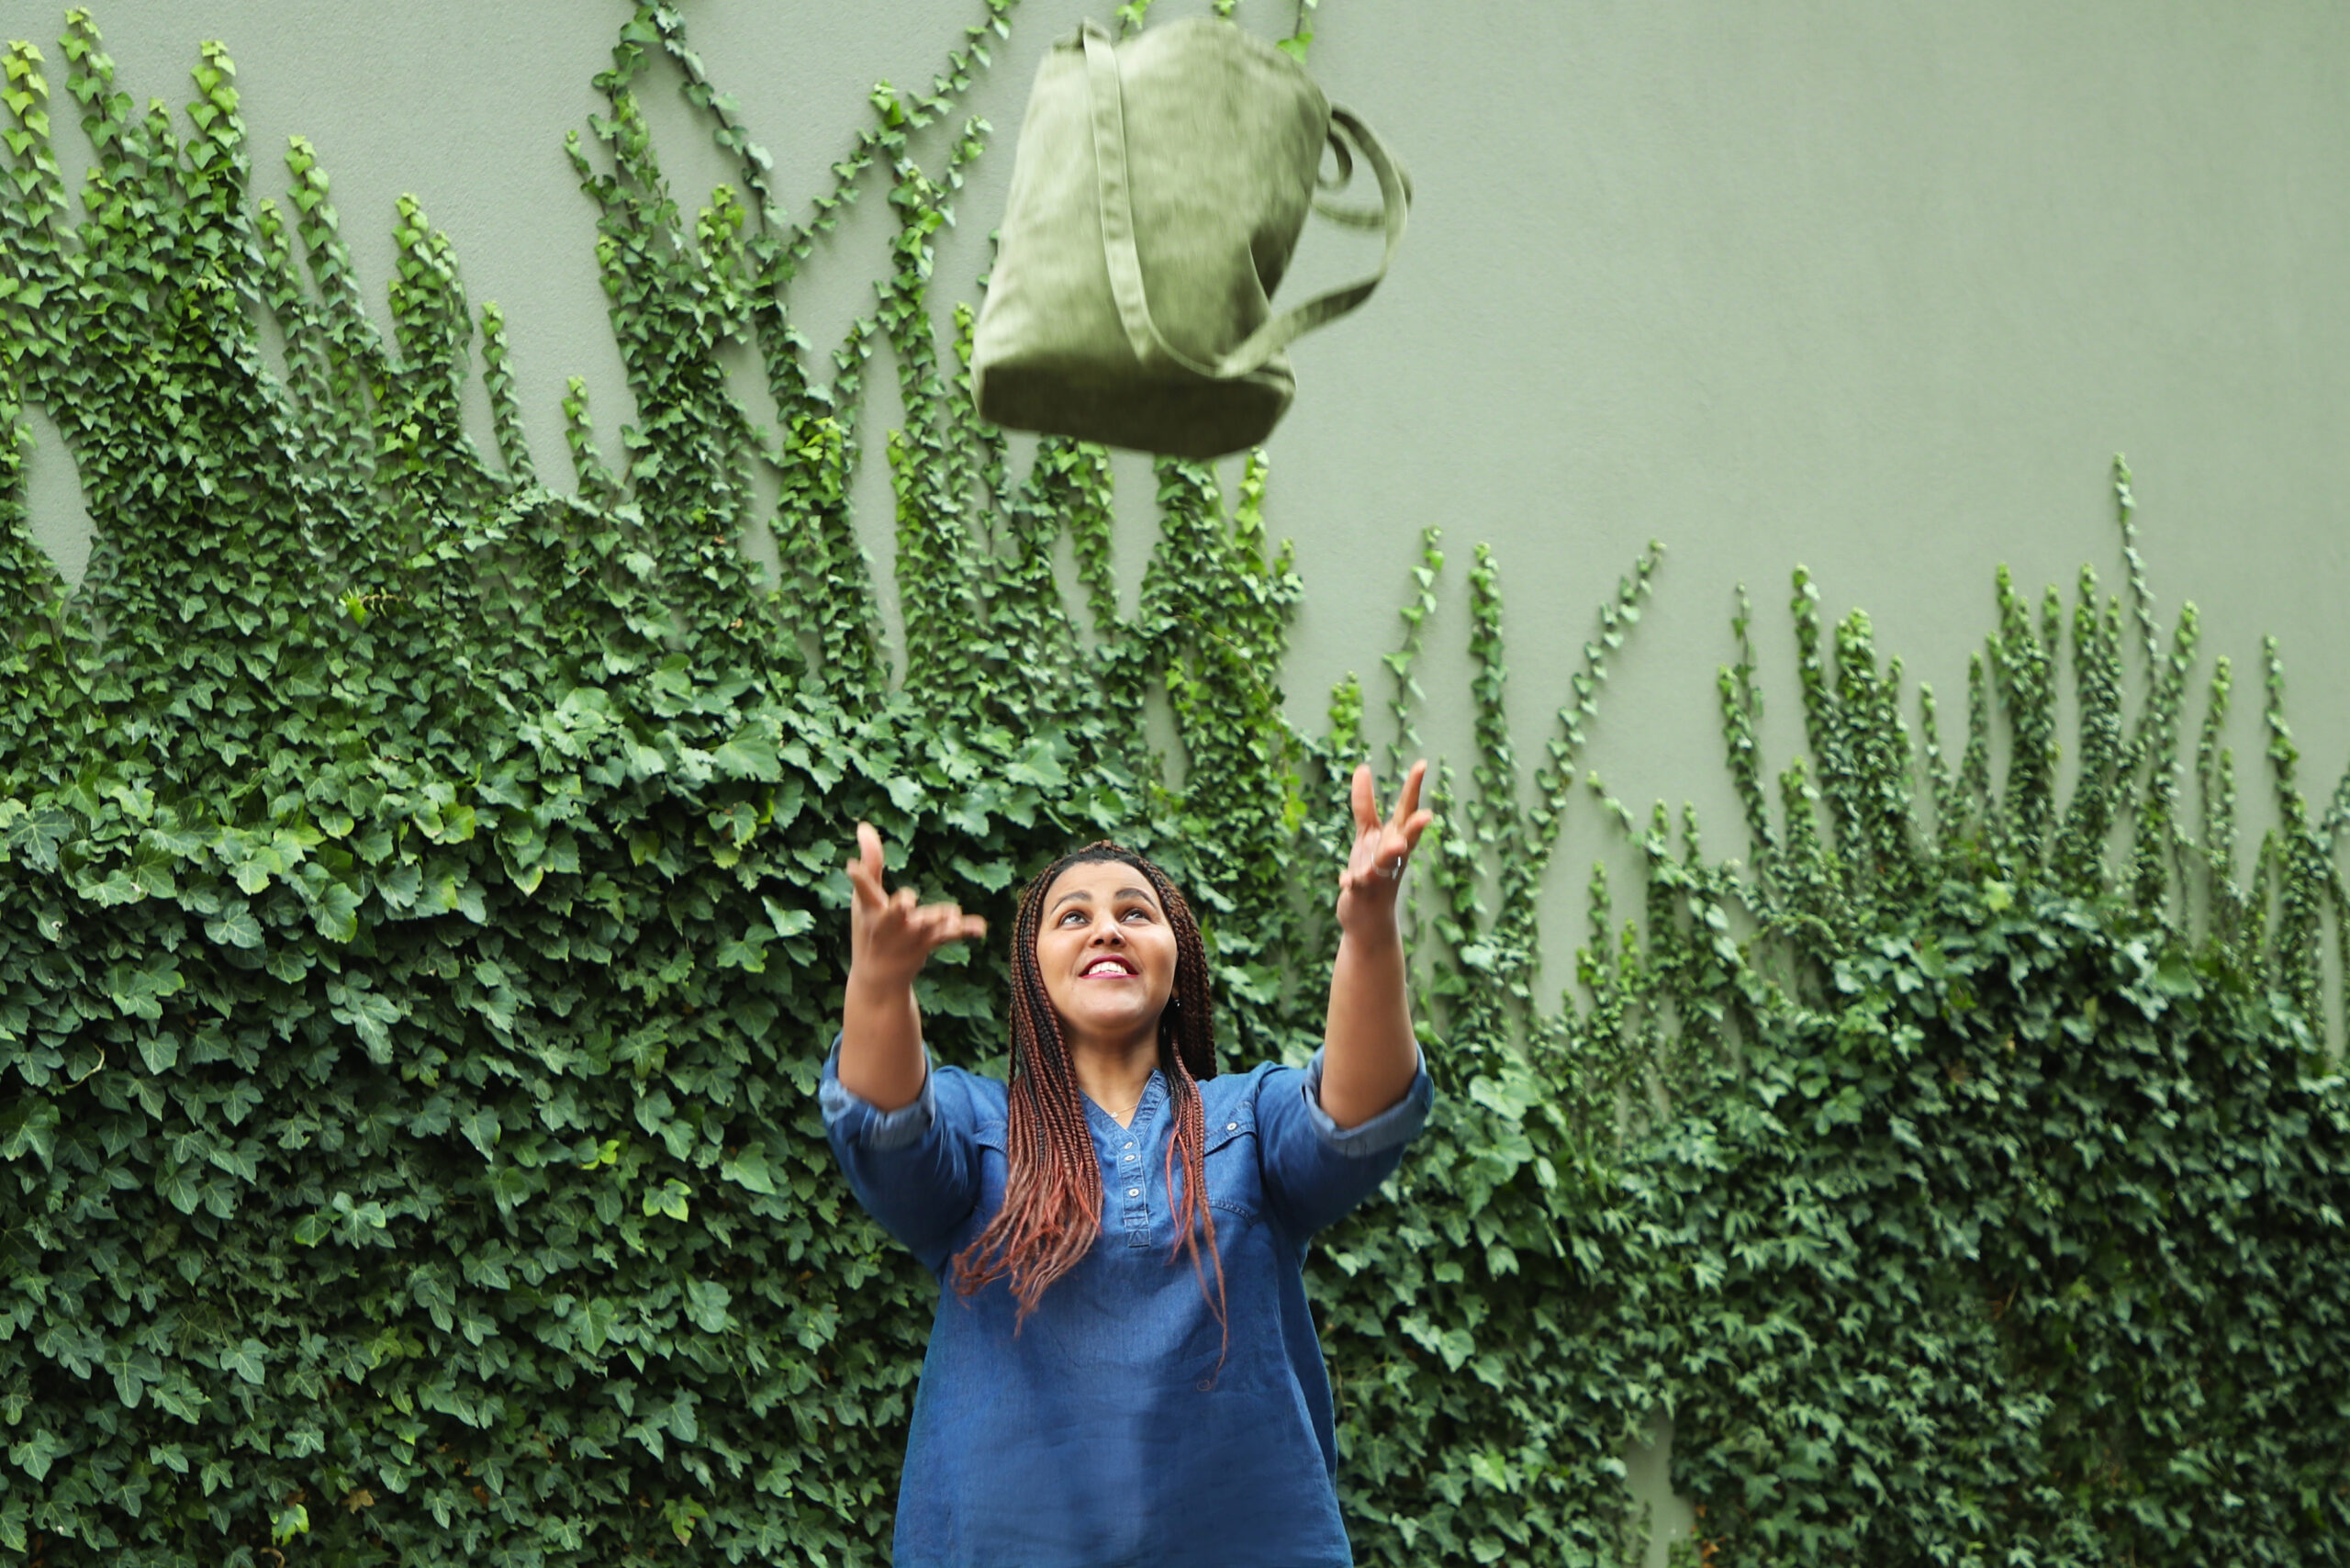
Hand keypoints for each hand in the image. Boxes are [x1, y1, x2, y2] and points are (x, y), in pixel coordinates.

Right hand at [845, 822, 985, 990]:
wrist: (878, 978)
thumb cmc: (869, 929)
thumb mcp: (864, 898)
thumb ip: (870, 861)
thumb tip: (864, 825)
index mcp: (870, 910)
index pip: (863, 890)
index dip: (858, 877)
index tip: (851, 866)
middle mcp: (889, 923)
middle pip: (896, 914)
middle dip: (901, 908)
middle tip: (907, 903)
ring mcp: (910, 935)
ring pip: (926, 925)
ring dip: (938, 919)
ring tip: (952, 913)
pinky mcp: (928, 943)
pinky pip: (948, 936)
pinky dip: (965, 930)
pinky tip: (980, 928)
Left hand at [1336, 760, 1433, 935]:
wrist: (1368, 919)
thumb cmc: (1372, 870)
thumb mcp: (1368, 834)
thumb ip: (1365, 804)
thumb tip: (1363, 767)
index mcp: (1396, 839)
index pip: (1406, 810)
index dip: (1414, 788)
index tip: (1422, 764)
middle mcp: (1392, 856)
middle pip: (1405, 837)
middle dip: (1415, 827)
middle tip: (1428, 815)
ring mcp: (1378, 875)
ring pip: (1384, 862)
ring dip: (1389, 853)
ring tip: (1396, 846)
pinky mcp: (1361, 893)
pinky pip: (1356, 885)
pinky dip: (1351, 882)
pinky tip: (1346, 881)